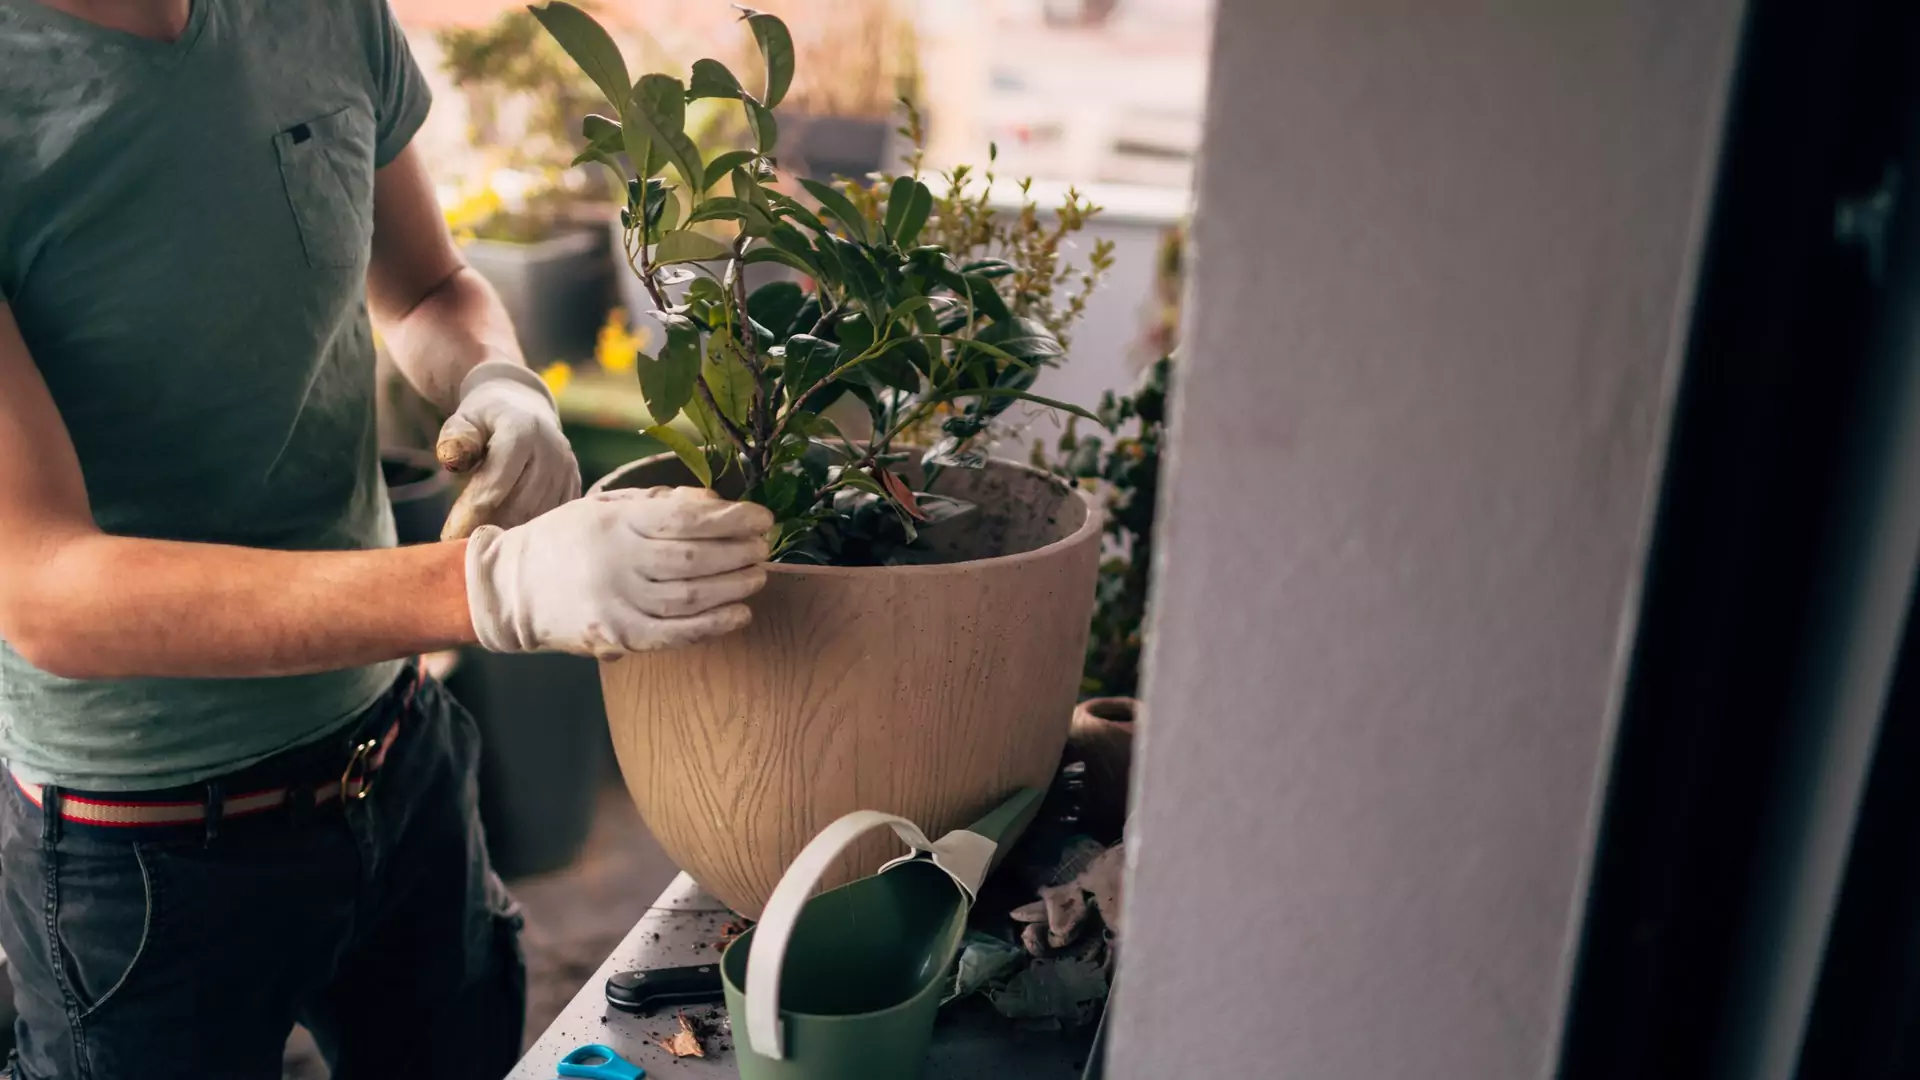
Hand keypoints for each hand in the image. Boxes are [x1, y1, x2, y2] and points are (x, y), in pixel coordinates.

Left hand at [436, 361, 581, 539]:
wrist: (526, 408)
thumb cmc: (486, 419)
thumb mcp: (464, 419)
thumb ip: (456, 437)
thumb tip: (451, 457)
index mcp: (523, 430)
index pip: (496, 482)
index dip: (471, 512)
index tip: (448, 536)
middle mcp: (552, 451)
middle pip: (519, 505)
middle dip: (488, 528)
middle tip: (462, 547)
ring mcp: (567, 470)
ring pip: (537, 516)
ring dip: (508, 534)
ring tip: (482, 546)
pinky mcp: (574, 486)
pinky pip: (551, 518)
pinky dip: (528, 531)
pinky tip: (506, 537)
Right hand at [465, 487, 773, 658]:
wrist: (509, 588)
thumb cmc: (566, 540)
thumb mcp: (604, 508)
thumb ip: (657, 503)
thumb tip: (714, 504)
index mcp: (616, 522)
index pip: (688, 518)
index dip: (733, 518)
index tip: (762, 518)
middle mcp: (617, 560)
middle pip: (696, 558)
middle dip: (741, 552)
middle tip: (764, 547)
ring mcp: (617, 602)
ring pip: (692, 597)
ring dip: (735, 587)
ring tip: (757, 575)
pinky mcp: (618, 637)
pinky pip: (677, 635)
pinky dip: (714, 625)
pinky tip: (740, 614)